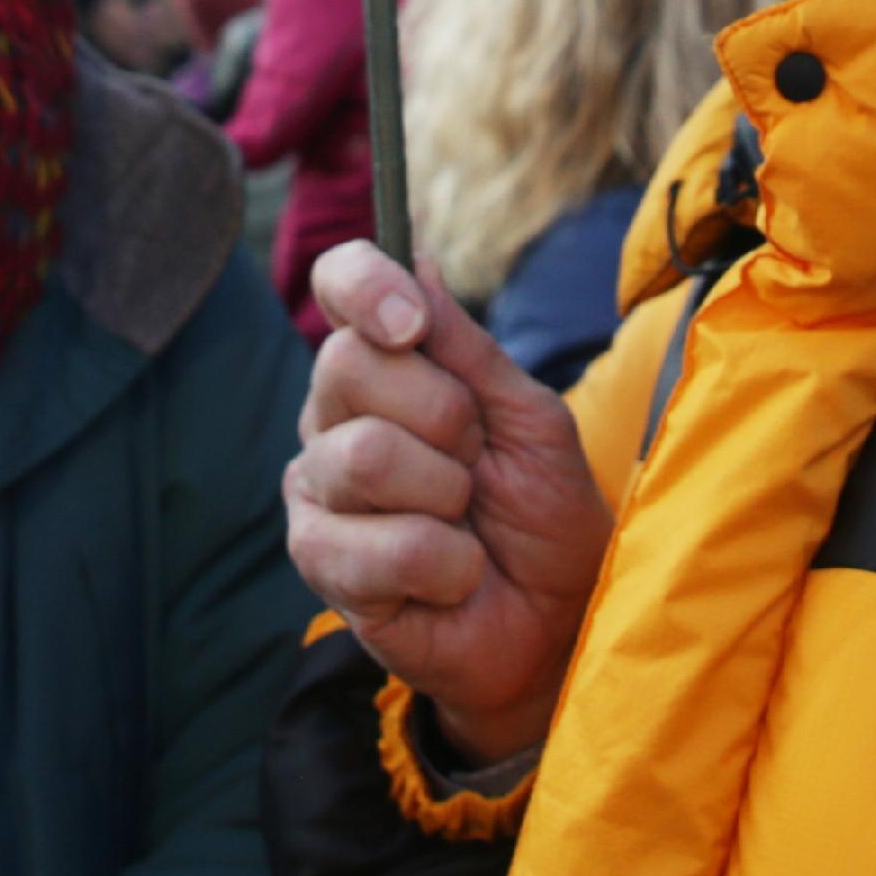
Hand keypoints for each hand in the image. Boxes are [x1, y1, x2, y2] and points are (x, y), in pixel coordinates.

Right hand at [284, 240, 610, 769]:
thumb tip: (414, 258)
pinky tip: (451, 579)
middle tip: (478, 462)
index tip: (412, 323)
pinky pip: (381, 546)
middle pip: (348, 365)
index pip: (340, 282)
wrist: (557, 617)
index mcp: (384, 364)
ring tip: (466, 526)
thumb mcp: (528, 415)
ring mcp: (318, 491)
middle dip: (446, 416)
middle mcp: (335, 416)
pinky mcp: (322, 564)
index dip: (366, 286)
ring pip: (364, 456)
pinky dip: (444, 565)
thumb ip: (467, 347)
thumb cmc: (543, 510)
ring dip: (446, 497)